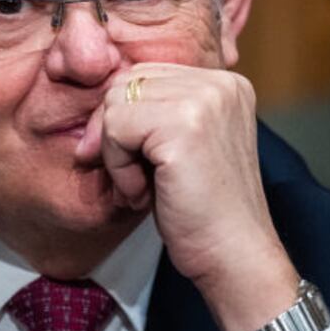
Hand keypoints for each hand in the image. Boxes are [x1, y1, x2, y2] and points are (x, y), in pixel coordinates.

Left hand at [74, 64, 299, 330]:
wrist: (234, 256)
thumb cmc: (202, 212)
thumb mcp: (178, 149)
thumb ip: (152, 115)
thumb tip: (95, 107)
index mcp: (225, 83)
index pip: (145, 75)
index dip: (123, 119)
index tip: (132, 165)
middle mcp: (220, 83)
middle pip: (126, 83)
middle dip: (114, 134)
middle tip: (134, 180)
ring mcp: (206, 100)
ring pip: (116, 104)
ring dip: (116, 153)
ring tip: (142, 189)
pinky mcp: (185, 125)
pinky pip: (117, 128)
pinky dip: (119, 167)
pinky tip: (143, 195)